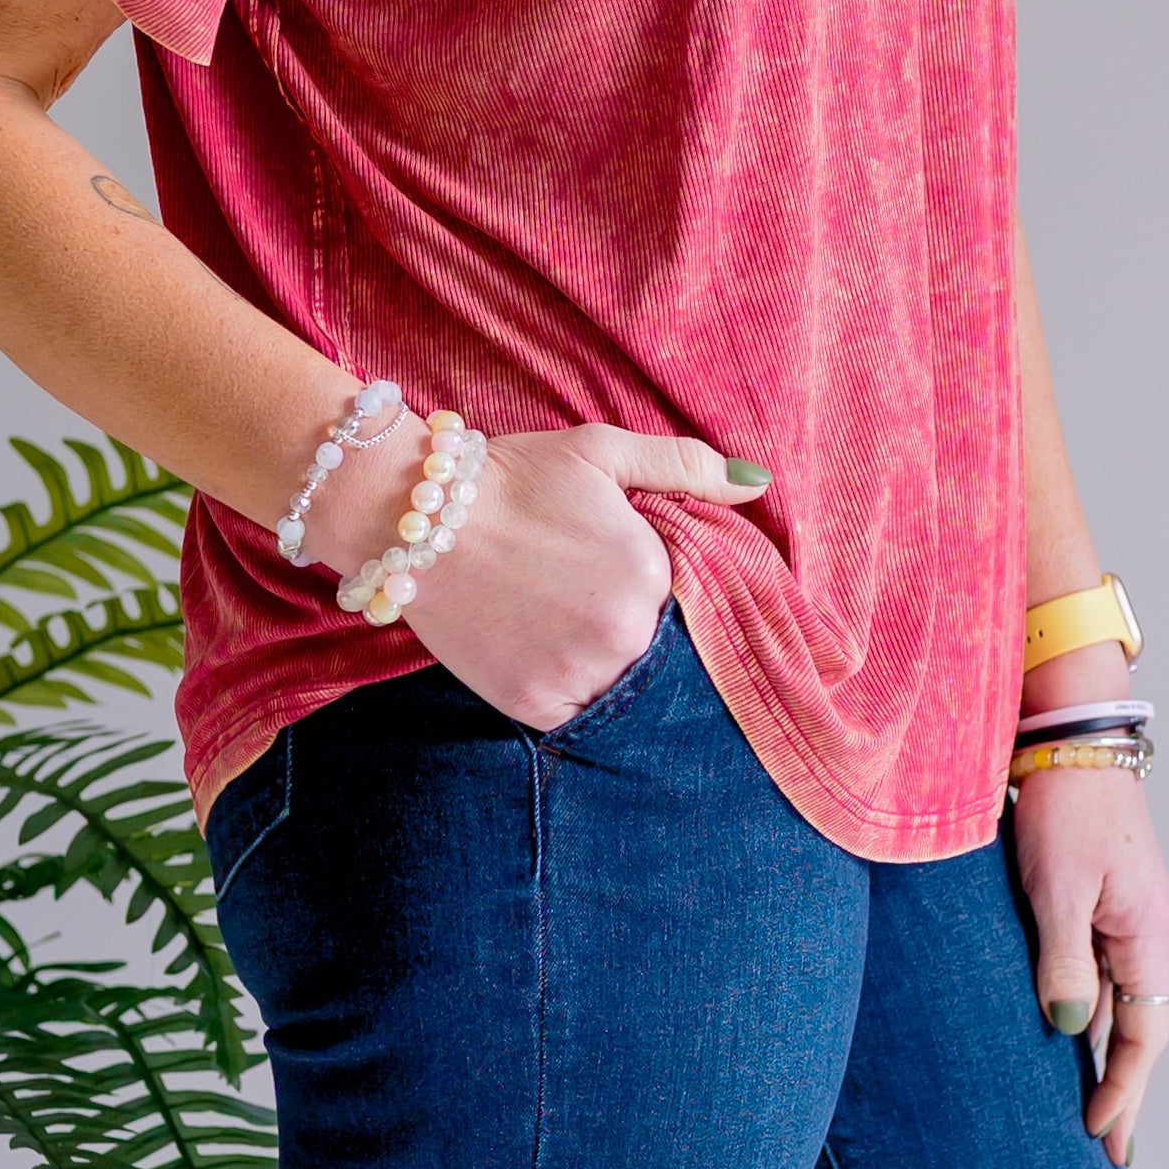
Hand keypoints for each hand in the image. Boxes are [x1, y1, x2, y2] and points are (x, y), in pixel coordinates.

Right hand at [320, 418, 757, 728]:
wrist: (411, 517)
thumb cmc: (511, 479)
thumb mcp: (603, 451)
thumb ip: (686, 466)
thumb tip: (757, 486)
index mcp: (652, 575)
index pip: (692, 605)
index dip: (666, 593)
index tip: (630, 579)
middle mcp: (623, 635)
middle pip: (661, 652)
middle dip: (639, 632)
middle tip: (589, 604)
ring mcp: (579, 676)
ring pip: (624, 690)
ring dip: (610, 668)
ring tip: (569, 630)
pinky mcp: (534, 705)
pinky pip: (579, 717)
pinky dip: (574, 695)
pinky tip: (550, 657)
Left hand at [1012, 761, 1168, 1168]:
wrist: (1073, 738)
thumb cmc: (1065, 807)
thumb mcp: (1057, 889)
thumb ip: (1064, 963)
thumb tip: (1066, 1029)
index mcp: (1147, 936)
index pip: (1145, 1037)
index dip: (1124, 1091)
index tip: (1101, 1136)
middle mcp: (1150, 934)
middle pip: (1142, 1031)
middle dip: (1126, 1090)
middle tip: (1109, 1147)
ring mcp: (1133, 919)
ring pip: (1124, 1005)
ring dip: (1108, 1057)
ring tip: (1089, 1107)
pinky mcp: (1110, 902)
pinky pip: (1108, 976)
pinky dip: (1095, 1016)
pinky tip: (1072, 1036)